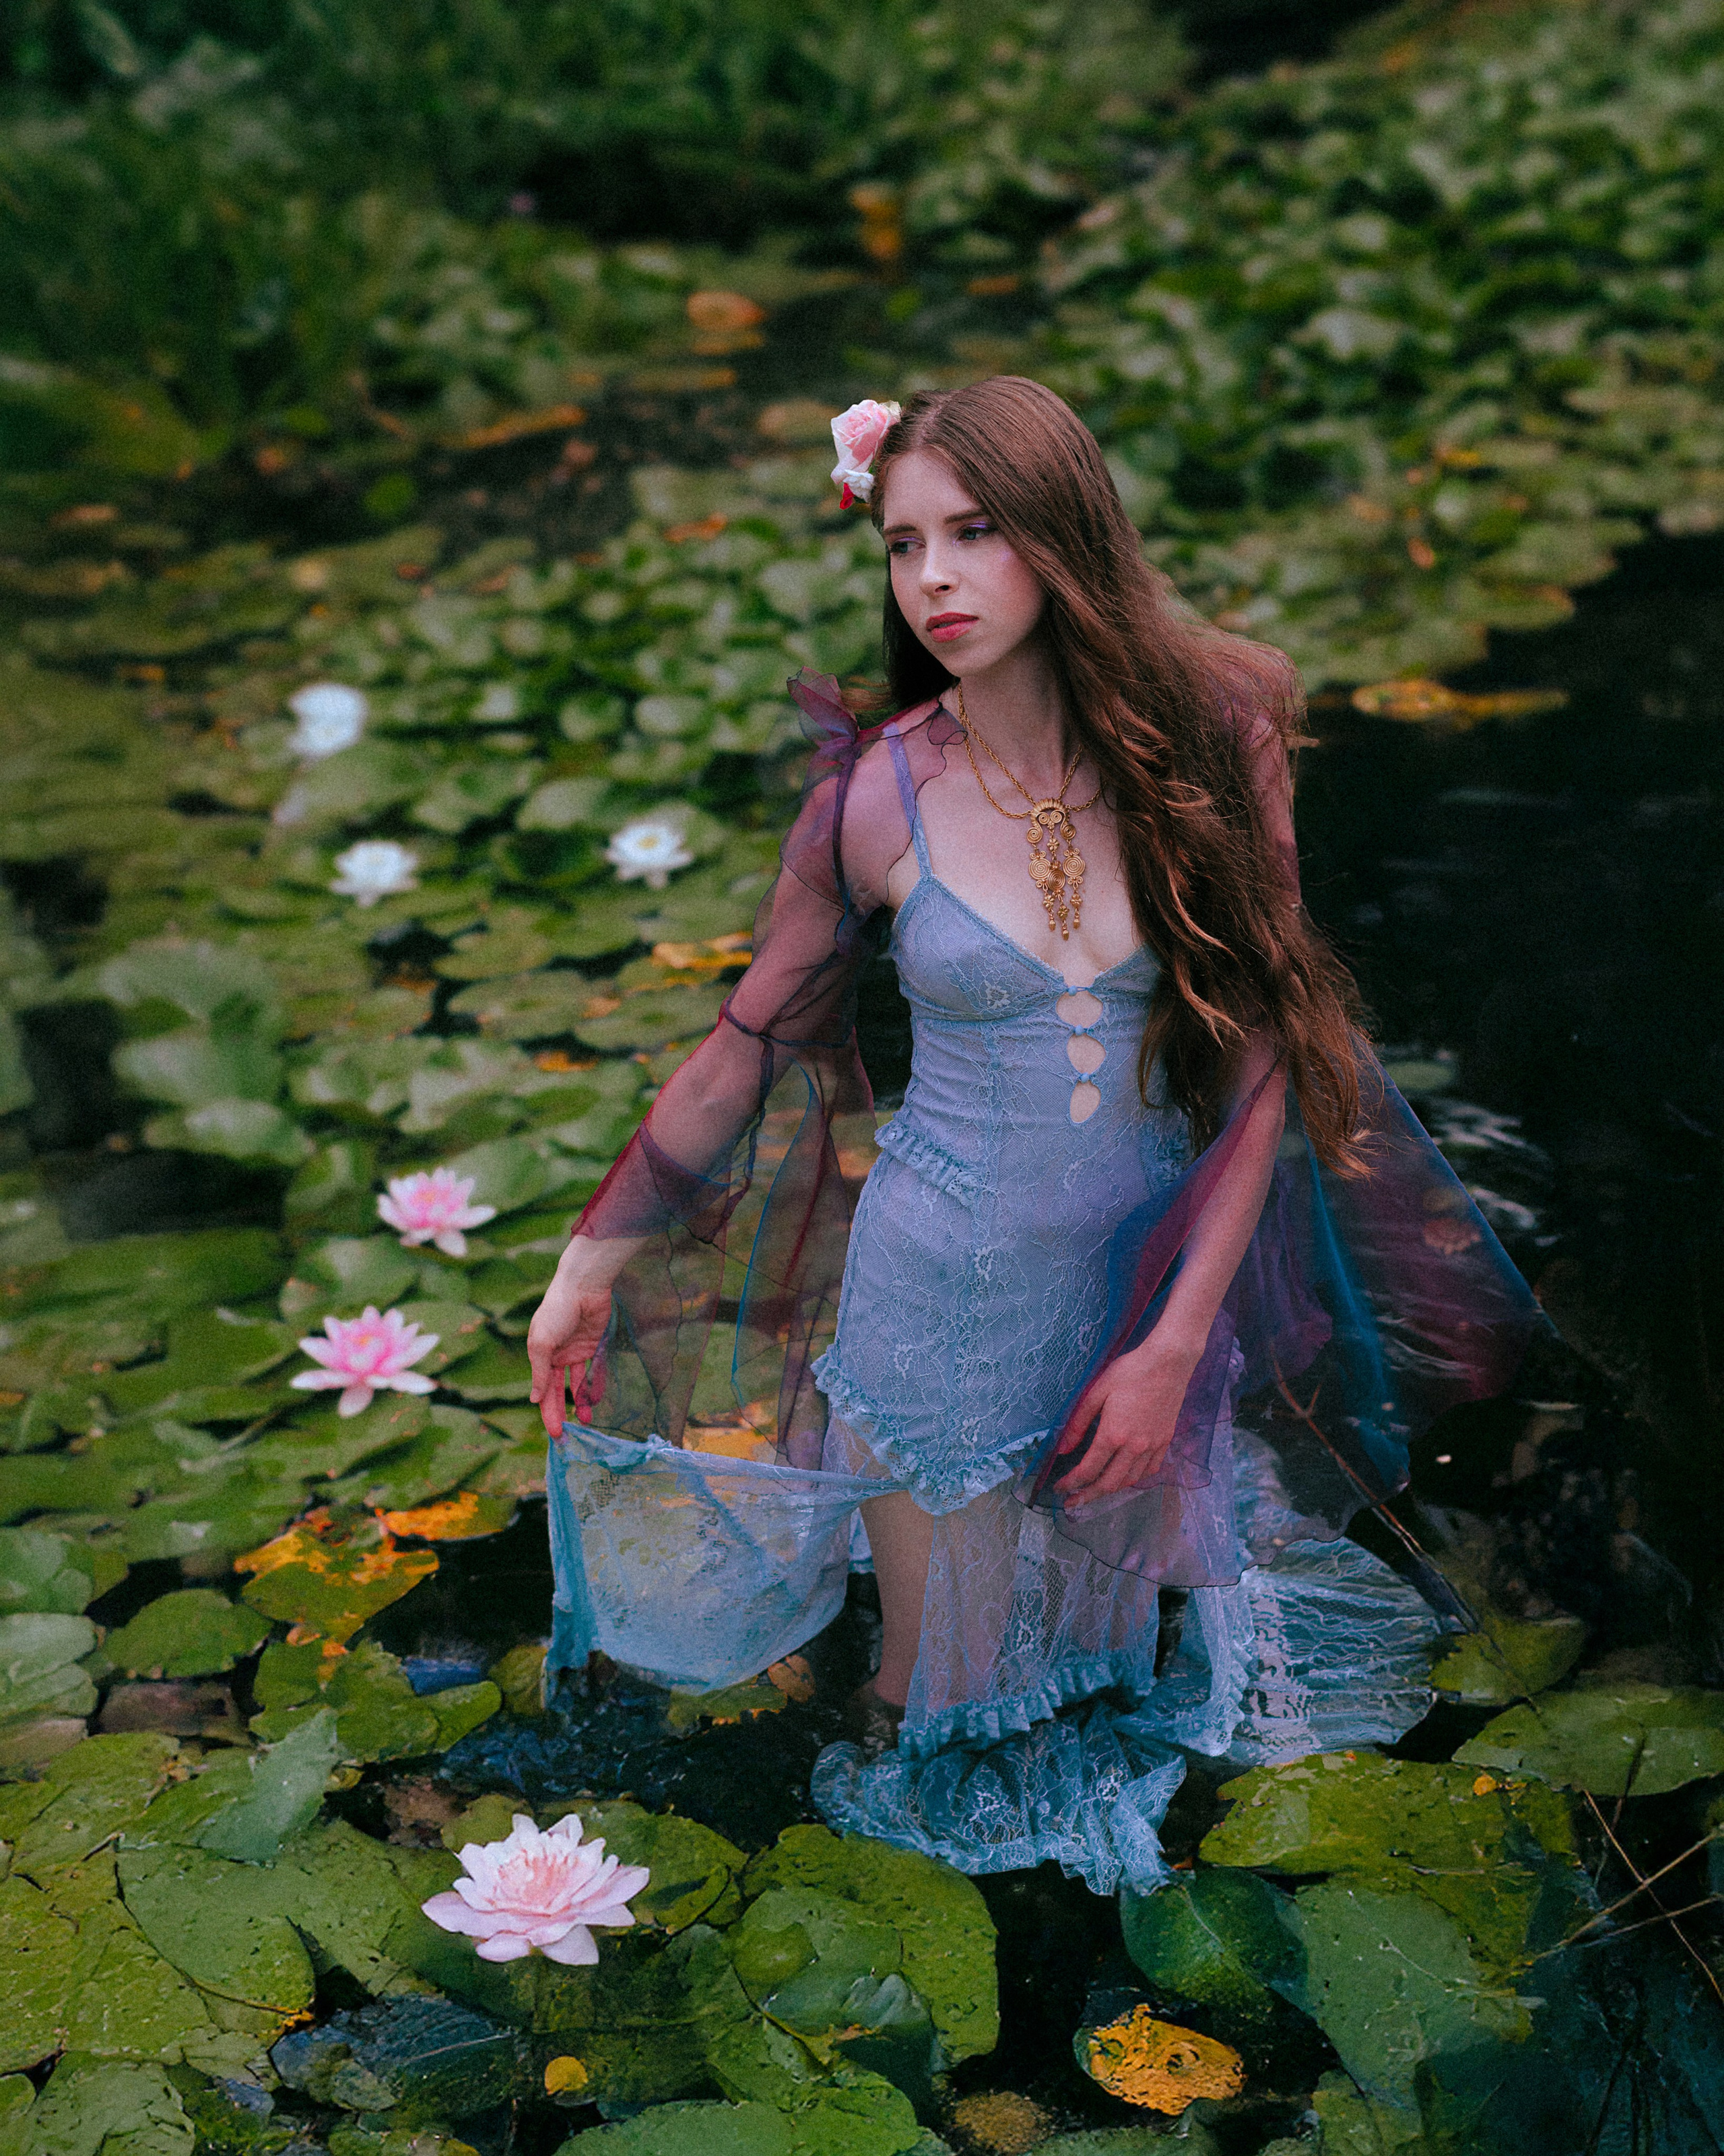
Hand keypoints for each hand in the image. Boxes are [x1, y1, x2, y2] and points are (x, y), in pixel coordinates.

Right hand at [527, 1240, 621, 1437]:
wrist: (584, 1286)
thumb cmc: (557, 1311)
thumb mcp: (542, 1343)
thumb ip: (540, 1373)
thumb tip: (534, 1400)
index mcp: (539, 1355)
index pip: (543, 1391)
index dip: (548, 1412)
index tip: (555, 1434)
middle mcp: (556, 1356)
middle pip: (559, 1391)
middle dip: (561, 1413)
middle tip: (567, 1436)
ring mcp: (575, 1352)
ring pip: (577, 1384)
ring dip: (581, 1403)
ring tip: (586, 1422)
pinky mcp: (593, 1346)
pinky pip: (593, 1371)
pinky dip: (594, 1385)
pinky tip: (596, 1401)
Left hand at [1051, 1334, 1201, 1501]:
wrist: (1168, 1362)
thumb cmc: (1130, 1371)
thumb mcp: (1096, 1392)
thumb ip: (1078, 1423)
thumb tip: (1063, 1449)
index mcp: (1113, 1434)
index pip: (1088, 1470)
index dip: (1071, 1483)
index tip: (1059, 1488)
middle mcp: (1134, 1447)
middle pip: (1109, 1484)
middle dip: (1087, 1497)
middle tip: (1072, 1503)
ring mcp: (1153, 1445)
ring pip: (1130, 1480)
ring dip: (1110, 1490)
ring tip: (1095, 1491)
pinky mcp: (1165, 1440)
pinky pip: (1150, 1470)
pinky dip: (1135, 1478)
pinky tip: (1125, 1475)